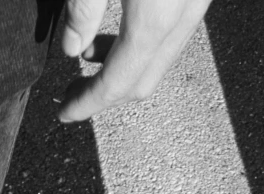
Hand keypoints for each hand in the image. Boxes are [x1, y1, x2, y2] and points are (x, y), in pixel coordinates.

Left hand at [56, 0, 210, 121]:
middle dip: (105, 96)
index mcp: (155, 19)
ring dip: (126, 69)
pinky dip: (145, 46)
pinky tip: (122, 31)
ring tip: (91, 58)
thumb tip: (72, 46)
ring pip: (162, 59)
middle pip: (143, 82)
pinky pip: (173, 34)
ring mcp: (197, 3)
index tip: (66, 113)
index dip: (87, 104)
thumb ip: (84, 9)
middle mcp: (184, 15)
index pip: (116, 83)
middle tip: (73, 92)